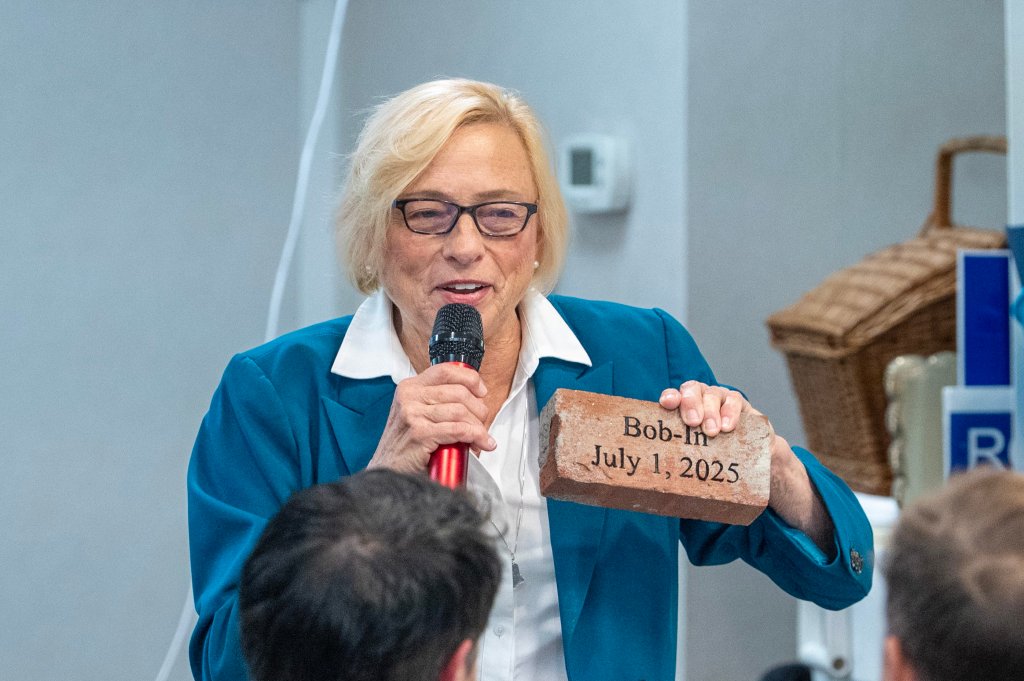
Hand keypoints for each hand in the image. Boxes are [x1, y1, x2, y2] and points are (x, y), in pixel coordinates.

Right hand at [368, 363, 496, 474]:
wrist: (388, 471)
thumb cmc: (406, 445)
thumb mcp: (416, 413)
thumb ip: (437, 401)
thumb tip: (475, 398)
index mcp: (410, 387)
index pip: (446, 371)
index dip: (470, 379)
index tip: (481, 392)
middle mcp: (409, 397)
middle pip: (458, 392)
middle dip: (478, 409)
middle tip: (481, 423)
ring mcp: (413, 415)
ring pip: (461, 411)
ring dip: (478, 426)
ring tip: (481, 437)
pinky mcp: (420, 434)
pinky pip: (458, 430)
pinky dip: (475, 436)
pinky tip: (480, 443)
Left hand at [660, 381, 834, 554]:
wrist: (756, 461)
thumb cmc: (719, 460)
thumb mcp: (700, 461)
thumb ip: (684, 468)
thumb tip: (659, 499)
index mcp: (685, 411)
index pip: (674, 396)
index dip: (670, 396)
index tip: (666, 404)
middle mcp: (702, 400)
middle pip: (693, 390)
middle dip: (691, 403)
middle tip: (693, 423)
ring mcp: (723, 400)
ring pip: (714, 393)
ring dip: (711, 410)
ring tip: (712, 431)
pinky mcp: (743, 407)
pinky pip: (736, 401)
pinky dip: (730, 412)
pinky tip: (728, 426)